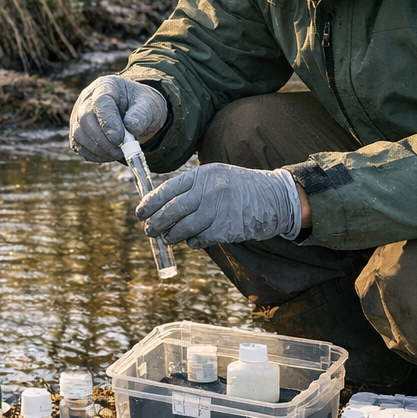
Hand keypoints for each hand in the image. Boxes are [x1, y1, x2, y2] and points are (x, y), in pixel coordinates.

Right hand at [68, 76, 167, 162]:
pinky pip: (79, 146)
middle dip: (104, 140)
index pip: (100, 102)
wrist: (135, 112)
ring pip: (79, 134)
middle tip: (122, 150)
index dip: (108, 122)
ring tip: (119, 153)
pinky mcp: (77, 131)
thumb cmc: (142, 106)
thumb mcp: (149, 106)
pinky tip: (110, 154)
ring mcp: (79, 115)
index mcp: (106, 86)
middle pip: (85, 119)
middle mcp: (87, 98)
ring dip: (99, 149)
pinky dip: (94, 155)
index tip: (120, 139)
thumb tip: (131, 127)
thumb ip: (142, 115)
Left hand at [136, 163, 300, 247]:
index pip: (169, 189)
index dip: (151, 202)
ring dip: (171, 236)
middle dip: (156, 223)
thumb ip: (193, 188)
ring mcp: (218, 211)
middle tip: (149, 230)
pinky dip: (192, 242)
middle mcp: (209, 191)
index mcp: (204, 175)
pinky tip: (191, 241)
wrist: (276, 198)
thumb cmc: (242, 188)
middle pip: (173, 210)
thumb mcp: (217, 177)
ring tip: (167, 238)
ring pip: (183, 228)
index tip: (140, 212)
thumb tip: (162, 205)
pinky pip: (200, 239)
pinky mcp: (226, 229)